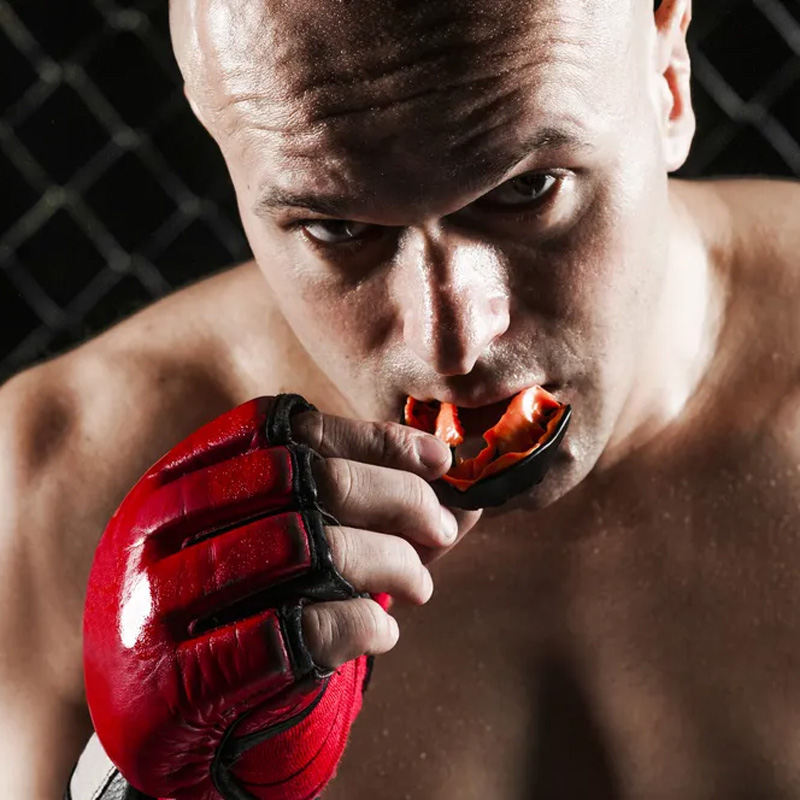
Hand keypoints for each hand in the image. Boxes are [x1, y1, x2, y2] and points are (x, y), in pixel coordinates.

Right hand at [83, 394, 478, 799]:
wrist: (149, 712)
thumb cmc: (226, 606)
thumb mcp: (271, 543)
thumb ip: (358, 512)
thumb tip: (465, 499)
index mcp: (178, 477)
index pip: (288, 430)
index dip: (373, 438)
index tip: (439, 460)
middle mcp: (157, 525)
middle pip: (306, 477)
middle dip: (396, 496)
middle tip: (441, 526)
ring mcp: (157, 601)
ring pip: (307, 546)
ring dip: (389, 562)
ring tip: (420, 584)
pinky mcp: (176, 679)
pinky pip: (296, 631)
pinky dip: (361, 626)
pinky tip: (383, 633)